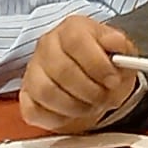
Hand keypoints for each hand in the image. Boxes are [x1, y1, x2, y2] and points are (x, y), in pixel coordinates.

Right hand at [22, 14, 144, 133]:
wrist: (94, 79)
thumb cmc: (104, 64)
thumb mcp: (121, 51)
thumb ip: (120, 46)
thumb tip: (116, 44)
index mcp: (71, 29)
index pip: (76, 41)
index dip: (96, 64)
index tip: (112, 80)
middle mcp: (47, 46)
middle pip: (61, 69)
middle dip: (89, 90)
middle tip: (104, 97)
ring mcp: (33, 70)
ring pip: (46, 92)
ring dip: (75, 106)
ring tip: (90, 106)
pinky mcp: (26, 95)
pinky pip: (34, 111)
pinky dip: (57, 118)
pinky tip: (71, 114)